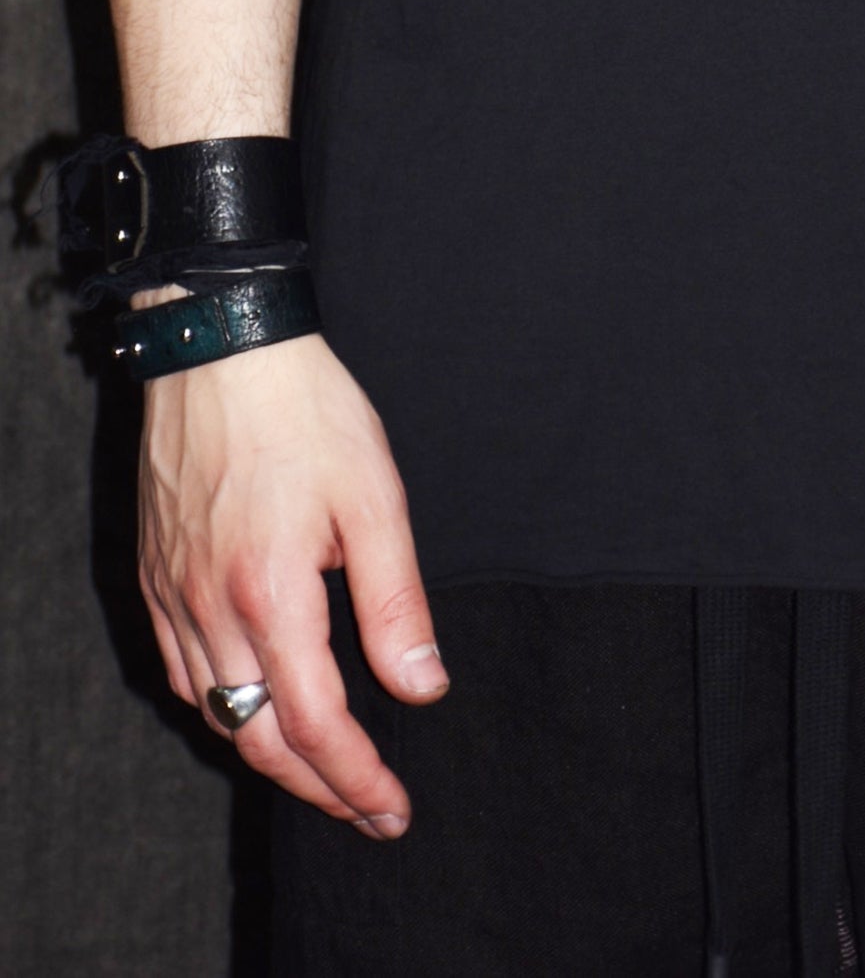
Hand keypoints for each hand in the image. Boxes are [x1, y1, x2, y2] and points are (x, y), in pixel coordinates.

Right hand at [137, 316, 447, 835]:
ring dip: (269, 752)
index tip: (392, 808)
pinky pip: (182, 670)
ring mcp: (173, 593)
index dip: (357, 779)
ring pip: (215, 711)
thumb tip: (421, 688)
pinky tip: (253, 702)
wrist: (220, 344)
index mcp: (271, 594)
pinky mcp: (154, 574)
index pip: (317, 724)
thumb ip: (396, 601)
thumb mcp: (374, 497)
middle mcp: (211, 606)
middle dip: (317, 788)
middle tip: (367, 809)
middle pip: (259, 738)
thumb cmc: (305, 409)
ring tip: (323, 768)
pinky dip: (220, 706)